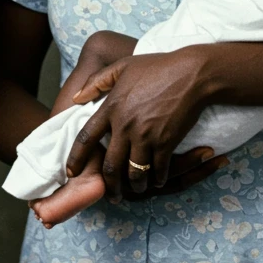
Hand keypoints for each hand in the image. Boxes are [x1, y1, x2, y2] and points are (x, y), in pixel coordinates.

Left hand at [65, 46, 215, 198]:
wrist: (191, 74)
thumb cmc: (157, 67)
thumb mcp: (122, 67)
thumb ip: (97, 81)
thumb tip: (76, 97)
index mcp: (111, 107)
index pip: (86, 137)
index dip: (76, 158)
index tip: (71, 172)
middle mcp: (125, 125)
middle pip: (110, 165)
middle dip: (109, 185)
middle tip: (111, 195)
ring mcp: (146, 135)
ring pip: (134, 172)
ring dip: (134, 185)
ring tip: (135, 189)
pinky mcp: (166, 142)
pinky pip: (158, 170)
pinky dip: (158, 179)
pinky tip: (158, 179)